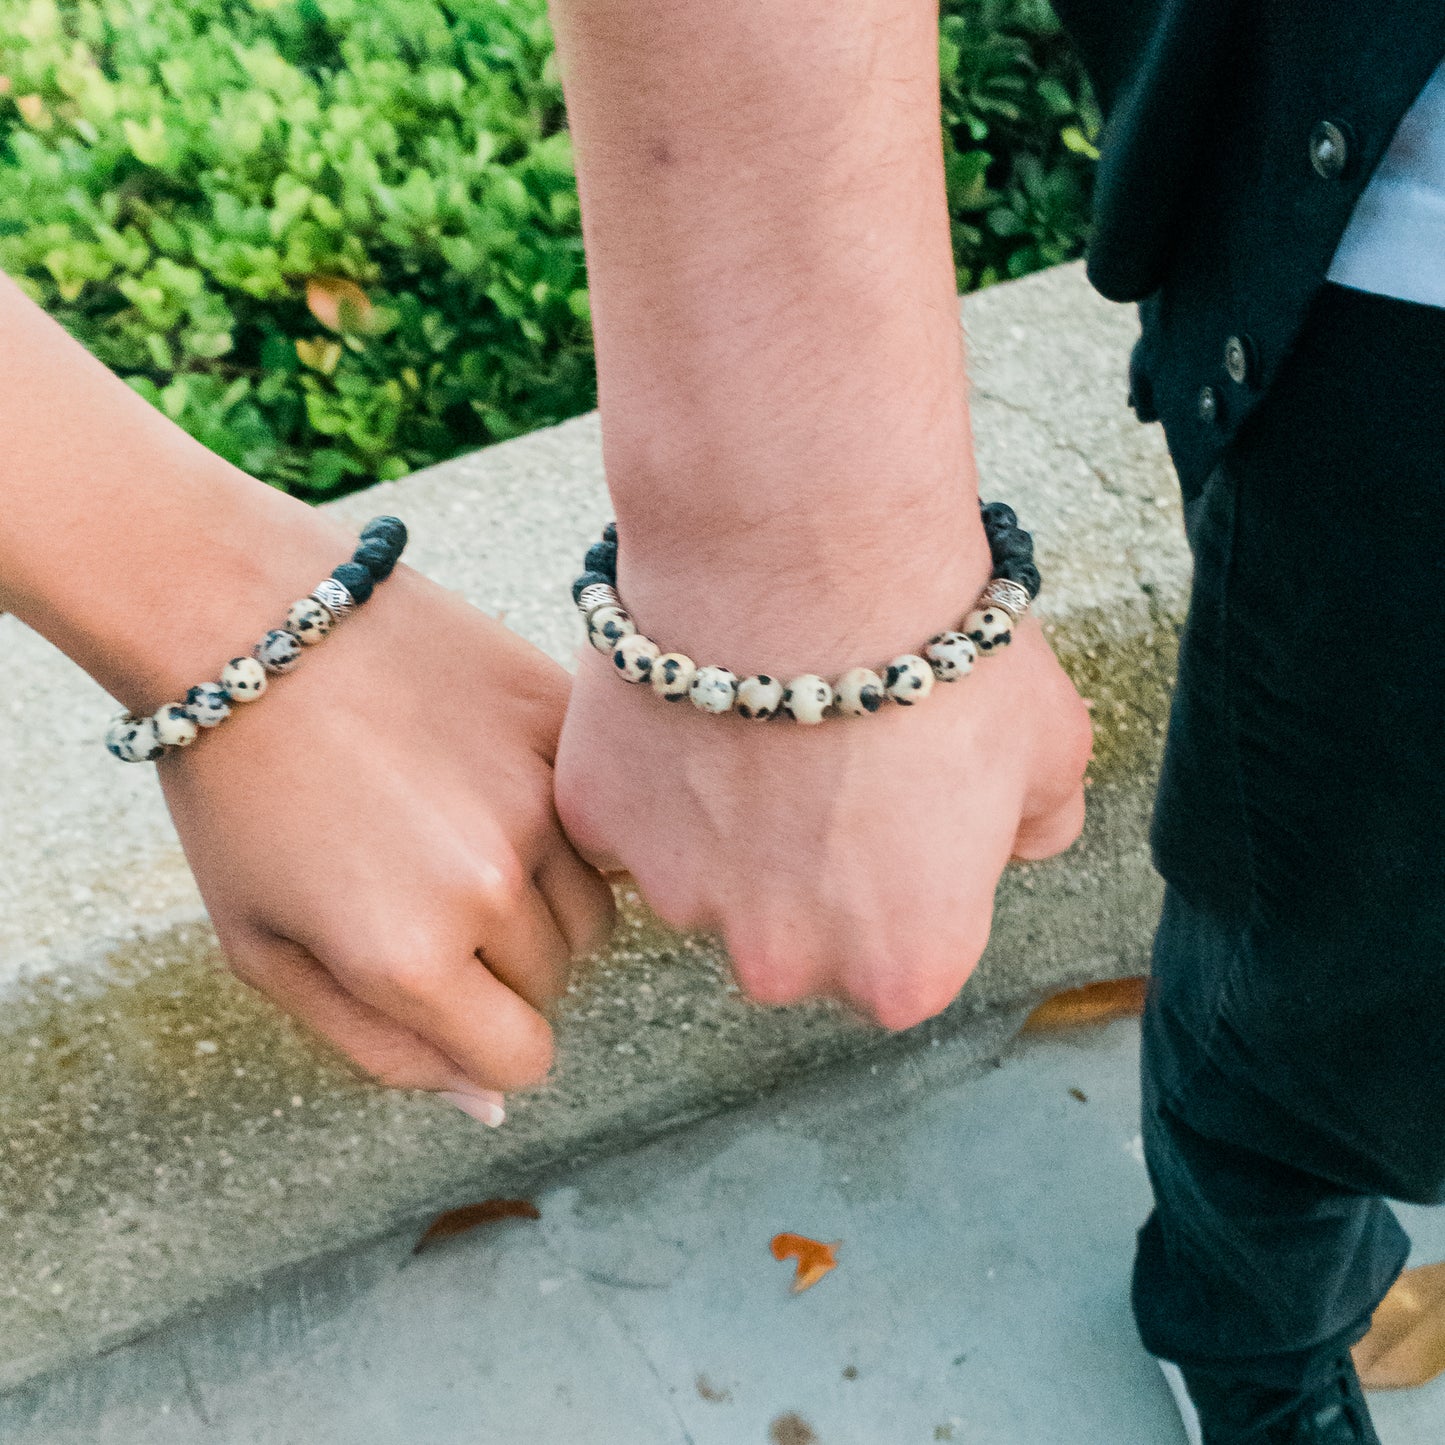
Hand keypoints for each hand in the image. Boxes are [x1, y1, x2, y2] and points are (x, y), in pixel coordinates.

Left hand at [159, 562, 613, 1118]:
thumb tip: (489, 1106)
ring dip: (550, 894)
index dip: (491, 1040)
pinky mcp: (559, 718)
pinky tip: (498, 777)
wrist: (252, 621)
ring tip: (469, 835)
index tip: (458, 996)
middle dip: (509, 960)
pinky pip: (601, 809)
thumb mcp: (264, 950)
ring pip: (599, 902)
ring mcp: (536, 792)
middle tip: (436, 893)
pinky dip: (567, 815)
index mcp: (407, 956)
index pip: (524, 1057)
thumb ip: (379, 1048)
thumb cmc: (238, 797)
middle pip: (561, 978)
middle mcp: (490, 881)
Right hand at [556, 613, 1087, 1030]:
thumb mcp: (1050, 748)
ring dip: (721, 825)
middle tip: (820, 769)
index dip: (899, 887)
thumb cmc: (935, 650)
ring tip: (754, 725)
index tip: (897, 816)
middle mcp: (783, 959)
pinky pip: (627, 810)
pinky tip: (690, 700)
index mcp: (900, 966)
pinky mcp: (601, 820)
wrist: (807, 553)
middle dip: (802, 876)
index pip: (900, 962)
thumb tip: (1020, 838)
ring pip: (700, 877)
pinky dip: (651, 769)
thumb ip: (1037, 826)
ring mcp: (679, 893)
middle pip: (791, 940)